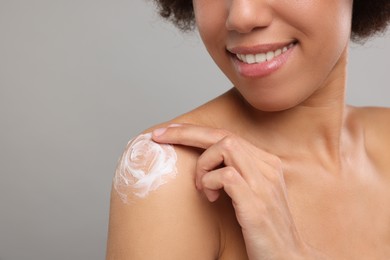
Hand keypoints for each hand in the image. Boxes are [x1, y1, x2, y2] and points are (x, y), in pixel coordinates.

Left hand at [152, 124, 321, 258]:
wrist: (287, 257)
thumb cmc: (264, 227)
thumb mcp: (252, 193)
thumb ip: (237, 173)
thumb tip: (205, 162)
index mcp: (266, 163)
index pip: (227, 134)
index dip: (195, 131)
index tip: (168, 131)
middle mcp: (267, 167)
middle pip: (222, 134)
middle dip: (185, 133)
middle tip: (158, 135)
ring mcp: (263, 183)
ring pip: (225, 146)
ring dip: (202, 164)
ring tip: (202, 187)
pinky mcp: (256, 203)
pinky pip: (225, 175)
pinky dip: (210, 182)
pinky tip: (211, 197)